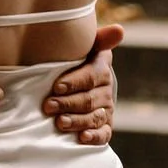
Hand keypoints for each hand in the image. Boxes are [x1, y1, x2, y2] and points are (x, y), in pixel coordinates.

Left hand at [42, 23, 122, 144]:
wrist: (74, 76)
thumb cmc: (73, 57)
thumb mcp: (83, 45)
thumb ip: (99, 37)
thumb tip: (119, 29)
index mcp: (101, 67)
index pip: (91, 75)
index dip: (74, 82)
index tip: (56, 86)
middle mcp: (106, 88)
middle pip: (89, 99)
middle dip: (68, 103)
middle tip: (48, 106)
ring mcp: (107, 108)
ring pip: (95, 117)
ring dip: (77, 121)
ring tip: (60, 123)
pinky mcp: (105, 125)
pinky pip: (104, 134)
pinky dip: (95, 137)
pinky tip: (83, 138)